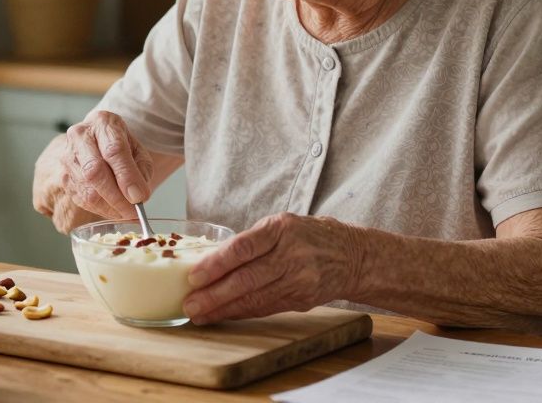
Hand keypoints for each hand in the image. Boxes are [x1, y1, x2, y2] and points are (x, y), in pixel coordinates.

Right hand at [32, 111, 153, 228]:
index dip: (127, 176)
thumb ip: (140, 171)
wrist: (97, 141)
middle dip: (116, 196)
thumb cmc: (120, 145)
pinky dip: (100, 209)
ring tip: (127, 212)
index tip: (140, 196)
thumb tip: (137, 196)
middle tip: (134, 212)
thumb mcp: (138, 151)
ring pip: (87, 189)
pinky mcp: (63, 176)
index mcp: (103, 123)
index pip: (114, 150)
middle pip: (94, 170)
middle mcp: (80, 136)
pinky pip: (81, 199)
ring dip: (110, 206)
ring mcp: (68, 156)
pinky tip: (113, 210)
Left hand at [182, 213, 364, 324]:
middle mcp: (291, 255)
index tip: (193, 276)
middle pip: (247, 278)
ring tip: (199, 315)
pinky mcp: (302, 300)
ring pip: (255, 298)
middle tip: (190, 305)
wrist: (352, 255)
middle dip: (214, 295)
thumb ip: (251, 242)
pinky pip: (265, 308)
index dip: (216, 264)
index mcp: (281, 229)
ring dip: (223, 309)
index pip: (243, 248)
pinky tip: (222, 316)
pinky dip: (241, 313)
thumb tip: (209, 261)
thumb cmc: (307, 236)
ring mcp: (299, 280)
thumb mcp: (281, 225)